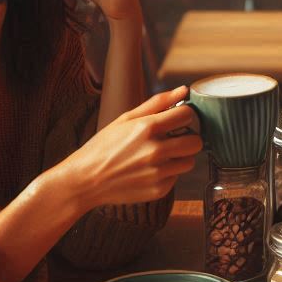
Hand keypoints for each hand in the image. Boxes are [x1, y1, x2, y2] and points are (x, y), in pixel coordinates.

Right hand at [61, 86, 202, 209]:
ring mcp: (158, 173)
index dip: (183, 115)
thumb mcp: (126, 119)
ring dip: (180, 157)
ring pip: (189, 162)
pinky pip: (176, 178)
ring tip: (161, 156)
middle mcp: (156, 151)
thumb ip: (158, 103)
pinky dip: (168, 174)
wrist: (85, 180)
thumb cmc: (103, 146)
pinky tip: (150, 171)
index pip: (187, 115)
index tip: (177, 119)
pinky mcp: (158, 190)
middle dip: (188, 138)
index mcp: (148, 128)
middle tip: (174, 139)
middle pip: (195, 142)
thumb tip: (183, 90)